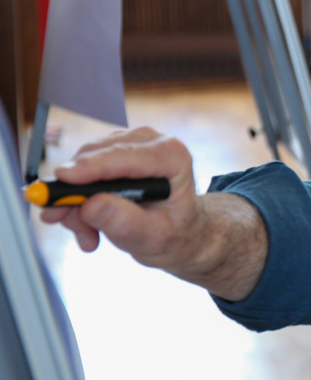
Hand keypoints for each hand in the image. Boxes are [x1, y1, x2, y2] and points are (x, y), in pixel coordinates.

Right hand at [39, 127, 264, 300]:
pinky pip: (78, 171)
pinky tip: (88, 226)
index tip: (64, 179)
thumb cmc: (173, 232)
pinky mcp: (111, 151)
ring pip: (81, 164)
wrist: (178, 232)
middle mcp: (151, 142)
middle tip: (71, 227)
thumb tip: (91, 205)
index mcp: (172, 156)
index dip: (92, 166)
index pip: (125, 156)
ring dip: (75, 203)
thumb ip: (124, 222)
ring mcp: (129, 144)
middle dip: (77, 193)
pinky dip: (76, 201)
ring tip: (89, 234)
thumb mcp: (153, 237)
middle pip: (96, 157)